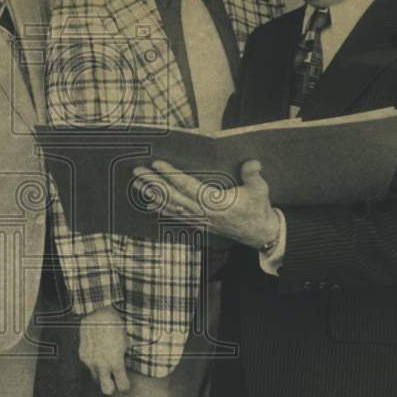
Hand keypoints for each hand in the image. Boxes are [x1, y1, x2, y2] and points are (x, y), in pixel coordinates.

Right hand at [79, 305, 129, 395]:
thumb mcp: (125, 343)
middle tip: (114, 381)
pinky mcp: (82, 355)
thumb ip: (122, 358)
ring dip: (101, 374)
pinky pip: (89, 366)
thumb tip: (121, 365)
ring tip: (105, 362)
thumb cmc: (115, 326)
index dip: (125, 386)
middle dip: (111, 388)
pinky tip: (98, 352)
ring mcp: (90, 361)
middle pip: (106, 390)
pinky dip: (94, 363)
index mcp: (115, 363)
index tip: (125, 384)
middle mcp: (101, 365)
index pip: (122, 386)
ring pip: (96, 377)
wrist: (98, 313)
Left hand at [132, 159, 279, 247]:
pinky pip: (175, 216)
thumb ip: (252, 175)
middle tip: (137, 170)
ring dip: (152, 194)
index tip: (157, 163)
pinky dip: (161, 207)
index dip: (171, 175)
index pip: (188, 187)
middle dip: (153, 183)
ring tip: (137, 183)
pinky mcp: (198, 225)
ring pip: (170, 207)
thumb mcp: (259, 190)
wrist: (259, 233)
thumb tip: (252, 163)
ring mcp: (199, 221)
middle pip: (172, 197)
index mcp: (215, 204)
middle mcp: (203, 214)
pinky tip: (150, 200)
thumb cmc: (257, 208)